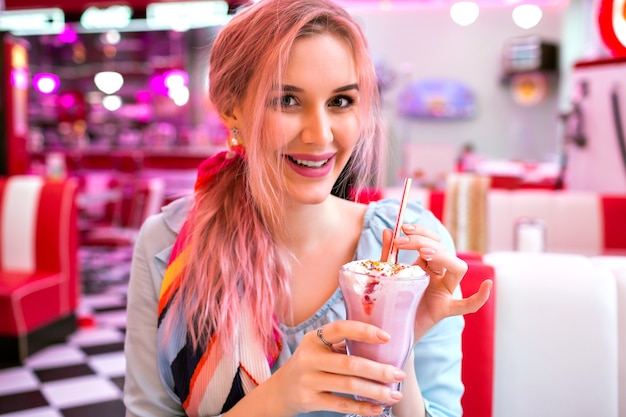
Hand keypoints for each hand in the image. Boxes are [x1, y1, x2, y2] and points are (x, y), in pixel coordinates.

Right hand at [269, 320, 405, 415]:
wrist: (281, 390)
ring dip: (375, 391)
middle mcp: (308, 358)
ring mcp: (308, 380)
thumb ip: (340, 343)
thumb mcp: (318, 348)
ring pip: (349, 386)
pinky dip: (362, 407)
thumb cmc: (310, 364)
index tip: (387, 337)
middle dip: (378, 370)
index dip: (364, 331)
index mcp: (313, 339)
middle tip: (399, 373)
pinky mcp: (309, 400)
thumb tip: (381, 343)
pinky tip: (378, 408)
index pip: (340, 329)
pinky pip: (341, 405)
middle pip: (350, 363)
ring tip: (394, 394)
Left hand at [381, 224, 491, 339]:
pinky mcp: (445, 310)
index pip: (432, 241)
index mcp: (426, 265)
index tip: (402, 229)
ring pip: (457, 268)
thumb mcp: (387, 275)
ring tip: (424, 252)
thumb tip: (387, 231)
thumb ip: (389, 255)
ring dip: (443, 256)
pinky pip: (467, 305)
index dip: (420, 232)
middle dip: (423, 241)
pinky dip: (479, 297)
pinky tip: (486, 285)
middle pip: (443, 250)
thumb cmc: (390, 301)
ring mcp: (445, 292)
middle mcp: (439, 276)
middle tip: (401, 241)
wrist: (390, 329)